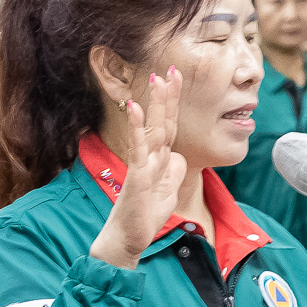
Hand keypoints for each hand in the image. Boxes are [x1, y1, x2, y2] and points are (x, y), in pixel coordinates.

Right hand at [88, 68, 185, 269]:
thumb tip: (178, 155)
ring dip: (155, 104)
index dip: (174, 103)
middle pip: (162, 121)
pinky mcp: (137, 176)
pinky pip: (138, 148)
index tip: (176, 79)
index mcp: (159, 159)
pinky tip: (136, 108)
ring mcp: (142, 164)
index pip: (170, 126)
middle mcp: (150, 157)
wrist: (128, 237)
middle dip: (167, 95)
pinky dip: (137, 128)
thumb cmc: (145, 215)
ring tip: (157, 80)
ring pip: (152, 129)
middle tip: (170, 69)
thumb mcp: (169, 189)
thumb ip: (174, 169)